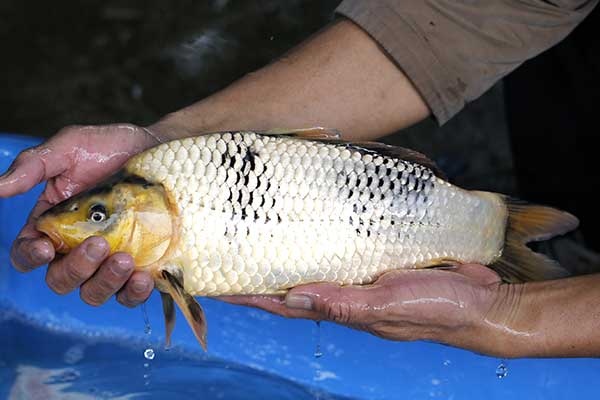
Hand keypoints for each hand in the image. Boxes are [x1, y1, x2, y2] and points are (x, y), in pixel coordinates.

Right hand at [0, 124, 160, 306]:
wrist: (164, 150)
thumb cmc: (114, 148)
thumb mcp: (72, 146)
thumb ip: (35, 165)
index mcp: (53, 224)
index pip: (28, 252)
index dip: (31, 256)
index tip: (46, 247)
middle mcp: (78, 248)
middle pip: (61, 279)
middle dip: (76, 268)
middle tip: (99, 244)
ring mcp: (111, 260)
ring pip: (95, 292)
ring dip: (105, 283)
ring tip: (125, 261)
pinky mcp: (142, 266)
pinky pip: (131, 295)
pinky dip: (134, 293)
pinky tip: (144, 278)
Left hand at [221, 265, 511, 354]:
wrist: (482, 303)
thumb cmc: (436, 308)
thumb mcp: (389, 305)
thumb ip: (345, 303)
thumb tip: (295, 297)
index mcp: (343, 308)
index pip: (284, 303)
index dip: (250, 295)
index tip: (216, 285)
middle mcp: (346, 295)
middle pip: (293, 285)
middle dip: (260, 273)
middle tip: (229, 253)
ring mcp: (361, 279)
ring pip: (314, 266)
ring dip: (286, 256)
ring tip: (258, 236)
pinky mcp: (379, 262)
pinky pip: (341, 251)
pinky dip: (322, 242)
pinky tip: (314, 227)